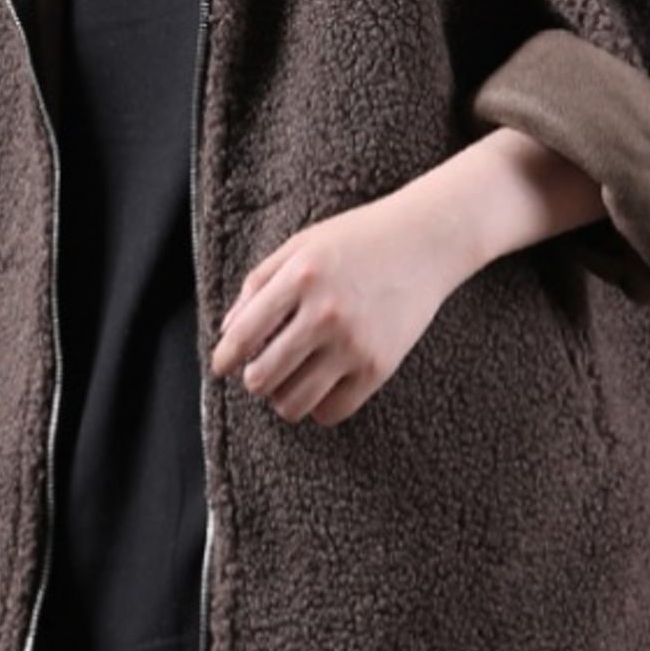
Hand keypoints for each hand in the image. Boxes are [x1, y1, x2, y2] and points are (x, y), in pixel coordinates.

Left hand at [209, 189, 456, 428]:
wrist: (427, 240)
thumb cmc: (359, 239)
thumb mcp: (302, 245)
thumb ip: (259, 284)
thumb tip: (227, 333)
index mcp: (300, 277)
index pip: (243, 335)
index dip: (224, 358)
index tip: (222, 367)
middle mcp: (325, 313)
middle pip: (262, 378)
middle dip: (253, 379)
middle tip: (260, 370)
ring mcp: (354, 343)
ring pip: (293, 404)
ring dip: (281, 397)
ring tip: (289, 380)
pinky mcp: (379, 366)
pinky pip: (332, 411)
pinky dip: (317, 406)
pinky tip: (320, 385)